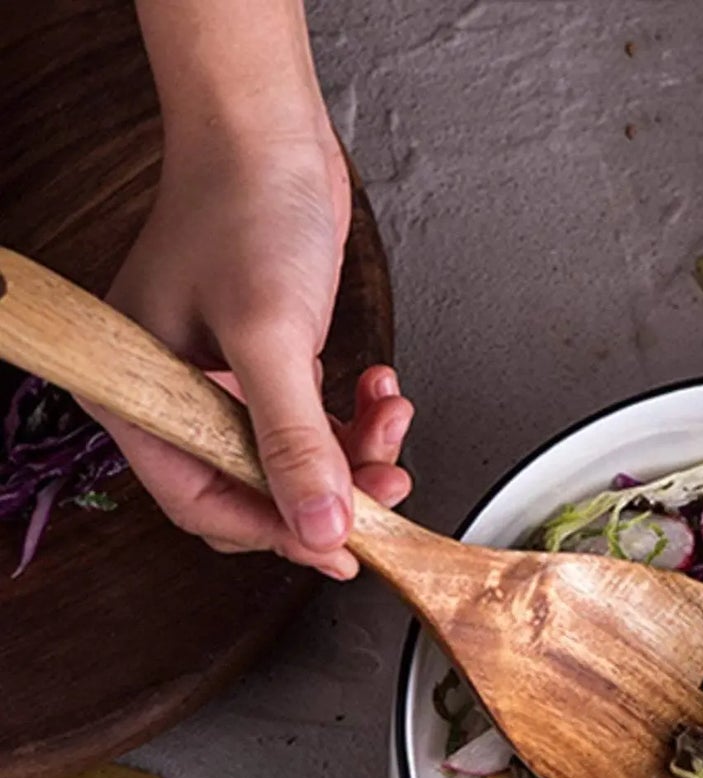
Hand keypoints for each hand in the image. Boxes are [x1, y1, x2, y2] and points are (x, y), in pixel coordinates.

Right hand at [101, 124, 411, 577]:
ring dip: (354, 452)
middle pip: (255, 490)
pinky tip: (381, 390)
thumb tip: (320, 529)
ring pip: (294, 459)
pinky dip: (355, 416)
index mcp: (140, 396)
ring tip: (391, 422)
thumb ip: (295, 442)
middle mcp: (175, 396)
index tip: (340, 548)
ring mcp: (223, 382)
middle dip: (327, 491)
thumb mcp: (271, 338)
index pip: (204, 502)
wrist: (270, 133)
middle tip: (384, 489)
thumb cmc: (244, 210)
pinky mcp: (268, 364)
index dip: (276, 531)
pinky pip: (314, 421)